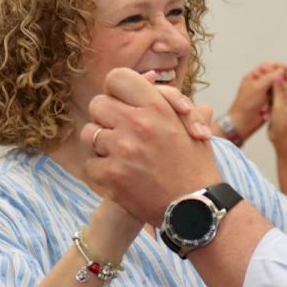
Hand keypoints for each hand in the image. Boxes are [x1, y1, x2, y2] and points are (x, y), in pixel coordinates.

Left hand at [83, 68, 221, 224]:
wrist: (196, 209)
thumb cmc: (196, 166)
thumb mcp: (193, 125)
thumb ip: (170, 100)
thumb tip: (150, 78)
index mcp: (157, 106)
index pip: (116, 79)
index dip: (117, 90)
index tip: (122, 103)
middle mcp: (137, 123)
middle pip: (97, 104)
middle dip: (106, 117)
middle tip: (120, 131)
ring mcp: (121, 149)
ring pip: (90, 134)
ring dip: (102, 144)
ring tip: (121, 155)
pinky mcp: (111, 175)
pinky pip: (90, 163)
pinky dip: (102, 170)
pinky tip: (120, 175)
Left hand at [225, 62, 286, 140]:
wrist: (243, 122)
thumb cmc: (246, 104)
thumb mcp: (258, 87)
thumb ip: (270, 77)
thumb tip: (281, 70)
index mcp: (253, 76)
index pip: (267, 67)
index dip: (278, 66)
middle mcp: (259, 83)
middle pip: (275, 76)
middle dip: (285, 77)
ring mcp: (264, 92)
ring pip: (278, 86)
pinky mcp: (269, 101)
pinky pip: (278, 95)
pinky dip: (285, 94)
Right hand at [266, 76, 286, 147]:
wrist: (281, 138)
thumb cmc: (283, 124)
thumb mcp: (279, 105)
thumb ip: (278, 90)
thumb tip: (278, 75)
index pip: (284, 78)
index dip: (274, 74)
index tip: (265, 71)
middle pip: (277, 84)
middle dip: (268, 85)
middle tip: (260, 82)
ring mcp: (281, 101)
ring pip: (271, 92)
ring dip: (266, 96)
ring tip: (262, 99)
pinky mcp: (275, 106)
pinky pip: (268, 100)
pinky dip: (265, 103)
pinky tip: (262, 110)